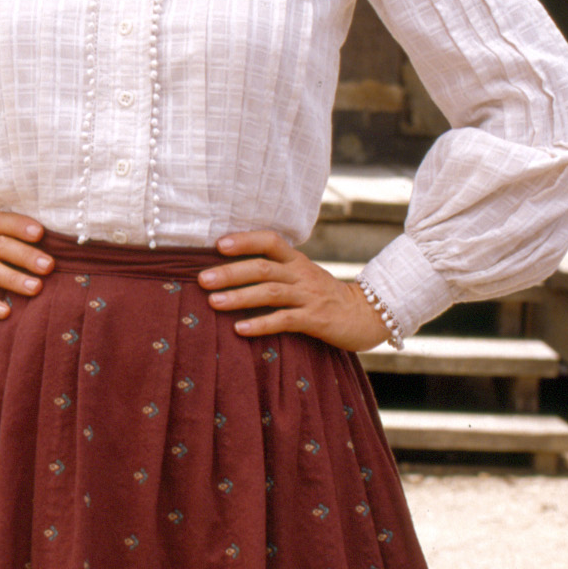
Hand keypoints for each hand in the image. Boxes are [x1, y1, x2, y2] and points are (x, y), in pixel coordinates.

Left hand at [197, 229, 388, 351]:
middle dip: (231, 272)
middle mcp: (302, 274)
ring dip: (240, 297)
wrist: (365, 315)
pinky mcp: (316, 320)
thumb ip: (275, 271)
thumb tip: (229, 271)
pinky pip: (285, 320)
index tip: (218, 244)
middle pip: (263, 267)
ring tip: (214, 302)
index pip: (270, 241)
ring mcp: (309, 297)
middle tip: (202, 279)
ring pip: (271, 292)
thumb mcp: (302, 276)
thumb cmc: (324, 296)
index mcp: (297, 260)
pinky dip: (260, 324)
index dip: (245, 240)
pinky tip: (239, 329)